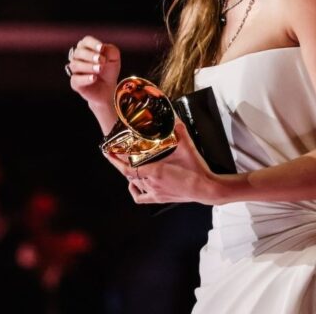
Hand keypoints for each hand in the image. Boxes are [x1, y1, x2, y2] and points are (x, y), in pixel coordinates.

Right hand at [67, 36, 120, 108]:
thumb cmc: (109, 69)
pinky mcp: (75, 83)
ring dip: (88, 66)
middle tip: (102, 60)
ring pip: (75, 65)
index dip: (92, 43)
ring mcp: (75, 71)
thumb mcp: (114, 58)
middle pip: (78, 52)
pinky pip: (75, 79)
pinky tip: (94, 78)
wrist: (109, 88)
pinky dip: (85, 78)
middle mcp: (77, 58)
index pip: (85, 42)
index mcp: (86, 48)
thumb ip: (110, 50)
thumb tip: (102, 49)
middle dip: (90, 55)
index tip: (101, 48)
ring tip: (99, 69)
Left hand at [103, 122, 219, 204]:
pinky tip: (133, 185)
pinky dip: (134, 190)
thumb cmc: (196, 170)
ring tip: (125, 164)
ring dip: (127, 174)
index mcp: (154, 171)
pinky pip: (141, 197)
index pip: (127, 166)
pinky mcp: (159, 198)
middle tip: (113, 153)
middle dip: (119, 163)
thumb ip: (179, 130)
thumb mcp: (187, 147)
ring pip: (133, 183)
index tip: (108, 150)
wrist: (206, 189)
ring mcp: (154, 192)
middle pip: (127, 174)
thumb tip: (174, 117)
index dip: (116, 159)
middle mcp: (151, 182)